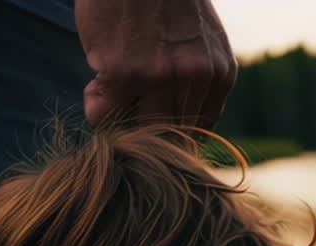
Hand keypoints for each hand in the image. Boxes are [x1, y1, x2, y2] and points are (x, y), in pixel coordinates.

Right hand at [74, 0, 236, 127]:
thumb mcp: (200, 40)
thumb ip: (197, 77)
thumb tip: (173, 120)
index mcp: (219, 74)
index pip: (198, 128)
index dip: (169, 126)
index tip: (149, 109)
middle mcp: (196, 79)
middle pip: (169, 135)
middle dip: (142, 125)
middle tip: (127, 102)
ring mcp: (160, 77)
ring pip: (138, 130)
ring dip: (119, 116)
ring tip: (110, 87)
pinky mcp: (124, 72)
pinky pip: (105, 114)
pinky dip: (96, 104)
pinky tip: (97, 76)